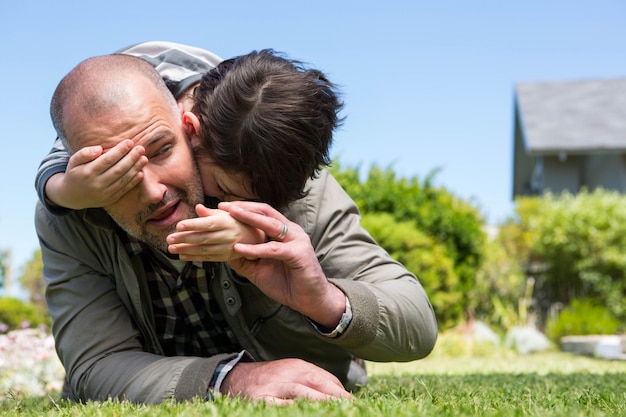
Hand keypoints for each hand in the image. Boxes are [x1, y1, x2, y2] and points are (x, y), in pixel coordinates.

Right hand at [45, 139, 146, 208]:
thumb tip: (99, 149)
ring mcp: (104, 193)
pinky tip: (140, 172)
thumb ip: (84, 153)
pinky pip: (124, 190)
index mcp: (87, 172)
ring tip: (144, 158)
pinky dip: (133, 182)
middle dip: (131, 158)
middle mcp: (97, 184)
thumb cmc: (75, 173)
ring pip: (123, 180)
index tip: (129, 142)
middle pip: (118, 170)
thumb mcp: (73, 161)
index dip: (119, 151)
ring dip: (135, 169)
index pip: (107, 160)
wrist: (71, 197)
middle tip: (141, 148)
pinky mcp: (110, 199)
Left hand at [166, 204, 264, 261]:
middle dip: (184, 239)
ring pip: (203, 249)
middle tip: (169, 239)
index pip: (207, 224)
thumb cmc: (238, 222)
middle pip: (202, 238)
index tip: (178, 226)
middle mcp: (226, 235)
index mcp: (225, 222)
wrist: (255, 237)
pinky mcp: (225, 257)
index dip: (192, 225)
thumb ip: (210, 213)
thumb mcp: (227, 214)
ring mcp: (225, 247)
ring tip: (172, 248)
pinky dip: (194, 257)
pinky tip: (182, 255)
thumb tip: (197, 208)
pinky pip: (207, 258)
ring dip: (186, 249)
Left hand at [218, 201, 345, 328]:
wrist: (310, 300)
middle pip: (266, 211)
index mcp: (283, 232)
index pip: (262, 213)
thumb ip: (244, 259)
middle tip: (223, 206)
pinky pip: (274, 249)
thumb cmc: (287, 283)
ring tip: (230, 215)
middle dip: (243, 207)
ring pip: (271, 225)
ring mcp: (297, 241)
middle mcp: (291, 231)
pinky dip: (255, 248)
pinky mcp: (299, 254)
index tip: (222, 207)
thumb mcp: (259, 270)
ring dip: (249, 218)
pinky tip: (239, 247)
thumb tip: (223, 251)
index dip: (243, 208)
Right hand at [221, 358, 352, 403]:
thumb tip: (343, 397)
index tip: (356, 406)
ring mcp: (273, 387)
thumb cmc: (270, 381)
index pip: (325, 379)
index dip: (341, 393)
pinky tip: (305, 412)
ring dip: (321, 403)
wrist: (234, 379)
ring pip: (301, 393)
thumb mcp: (291, 375)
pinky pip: (280, 406)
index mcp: (297, 366)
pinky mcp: (260, 401)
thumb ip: (314, 382)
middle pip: (316, 384)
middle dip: (336, 398)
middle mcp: (286, 374)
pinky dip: (293, 409)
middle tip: (351, 410)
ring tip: (336, 411)